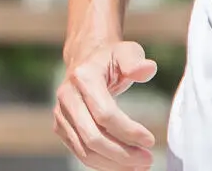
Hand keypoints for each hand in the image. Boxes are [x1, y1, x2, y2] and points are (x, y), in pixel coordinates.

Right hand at [54, 40, 158, 169]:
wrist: (86, 60)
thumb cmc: (111, 58)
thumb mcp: (127, 52)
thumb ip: (136, 60)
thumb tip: (147, 69)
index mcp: (83, 77)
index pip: (105, 114)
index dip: (128, 131)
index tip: (150, 140)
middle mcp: (67, 96)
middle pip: (92, 137)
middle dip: (122, 153)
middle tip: (148, 160)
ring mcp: (61, 114)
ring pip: (85, 150)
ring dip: (113, 163)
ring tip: (139, 166)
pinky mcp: (61, 127)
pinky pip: (81, 153)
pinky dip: (103, 163)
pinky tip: (124, 165)